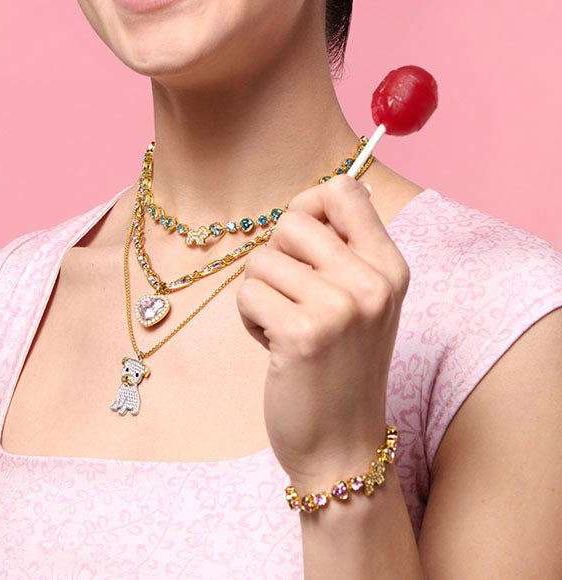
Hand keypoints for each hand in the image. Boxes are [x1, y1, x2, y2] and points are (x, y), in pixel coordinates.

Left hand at [236, 174, 409, 486]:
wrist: (343, 448)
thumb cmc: (342, 367)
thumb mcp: (364, 301)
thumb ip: (345, 248)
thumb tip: (316, 195)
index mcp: (390, 265)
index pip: (344, 189)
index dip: (310, 208)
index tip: (305, 246)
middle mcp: (372, 281)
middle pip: (292, 220)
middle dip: (278, 258)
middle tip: (296, 300)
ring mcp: (340, 307)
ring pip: (262, 259)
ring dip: (262, 295)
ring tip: (288, 328)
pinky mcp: (303, 333)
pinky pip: (248, 293)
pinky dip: (251, 320)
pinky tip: (277, 348)